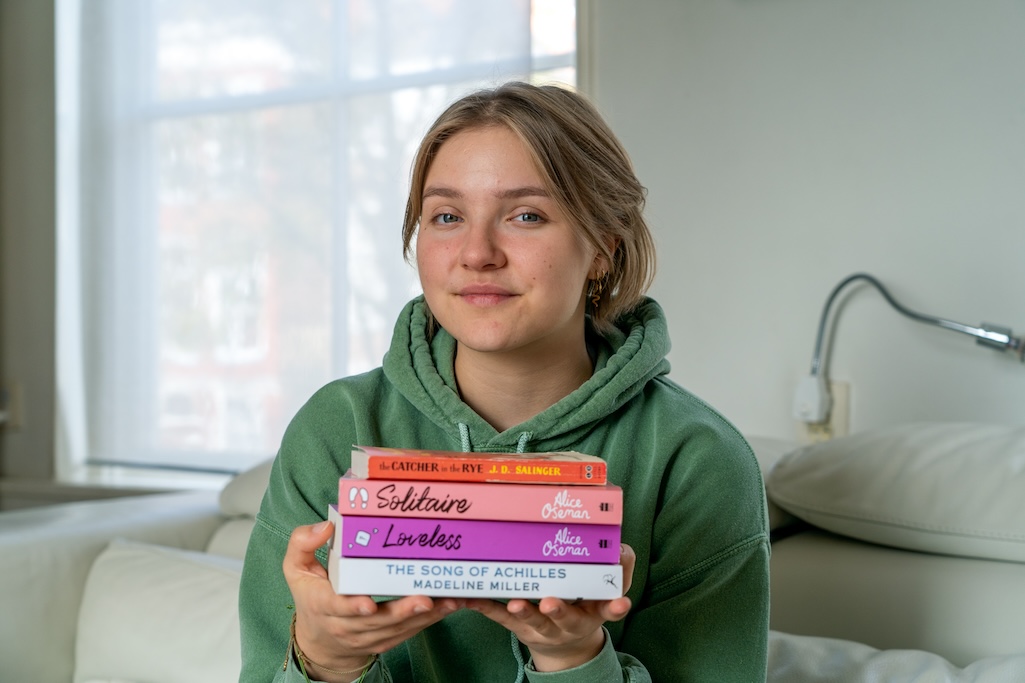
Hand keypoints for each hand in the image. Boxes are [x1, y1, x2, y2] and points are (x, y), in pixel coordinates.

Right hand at [283, 521, 462, 680]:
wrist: (319, 640)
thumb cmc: (310, 595)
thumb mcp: (295, 568)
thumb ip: (302, 543)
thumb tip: (325, 527)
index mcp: (322, 605)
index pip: (336, 607)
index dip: (353, 607)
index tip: (369, 604)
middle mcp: (345, 625)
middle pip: (376, 622)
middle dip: (402, 611)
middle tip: (426, 599)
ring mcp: (366, 636)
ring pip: (397, 629)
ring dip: (424, 617)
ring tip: (448, 601)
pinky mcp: (384, 641)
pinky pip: (408, 633)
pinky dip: (429, 622)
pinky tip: (448, 607)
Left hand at [464, 543, 635, 671]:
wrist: (566, 646)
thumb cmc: (586, 606)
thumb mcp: (606, 592)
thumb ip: (618, 570)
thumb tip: (620, 548)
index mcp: (594, 612)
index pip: (608, 610)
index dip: (615, 607)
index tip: (620, 602)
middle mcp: (569, 623)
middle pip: (565, 618)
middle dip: (558, 611)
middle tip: (550, 602)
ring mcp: (543, 628)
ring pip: (533, 621)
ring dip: (524, 612)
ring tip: (515, 603)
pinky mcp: (518, 628)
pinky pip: (501, 618)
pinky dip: (487, 608)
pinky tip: (473, 598)